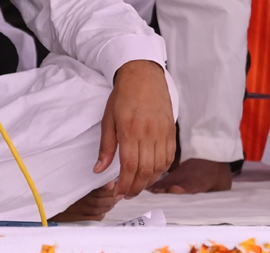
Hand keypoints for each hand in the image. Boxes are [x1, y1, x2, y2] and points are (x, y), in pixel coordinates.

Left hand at [94, 59, 177, 199]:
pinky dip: (162, 169)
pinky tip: (153, 173)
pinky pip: (170, 155)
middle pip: (146, 170)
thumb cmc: (123, 96)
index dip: (124, 184)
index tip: (118, 193)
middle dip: (136, 187)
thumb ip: (106, 147)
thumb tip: (99, 170)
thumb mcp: (108, 120)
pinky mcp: (170, 129)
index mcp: (130, 131)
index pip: (130, 166)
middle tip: (127, 195)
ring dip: (149, 181)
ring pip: (160, 166)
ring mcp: (162, 131)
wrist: (144, 75)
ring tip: (139, 186)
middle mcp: (149, 133)